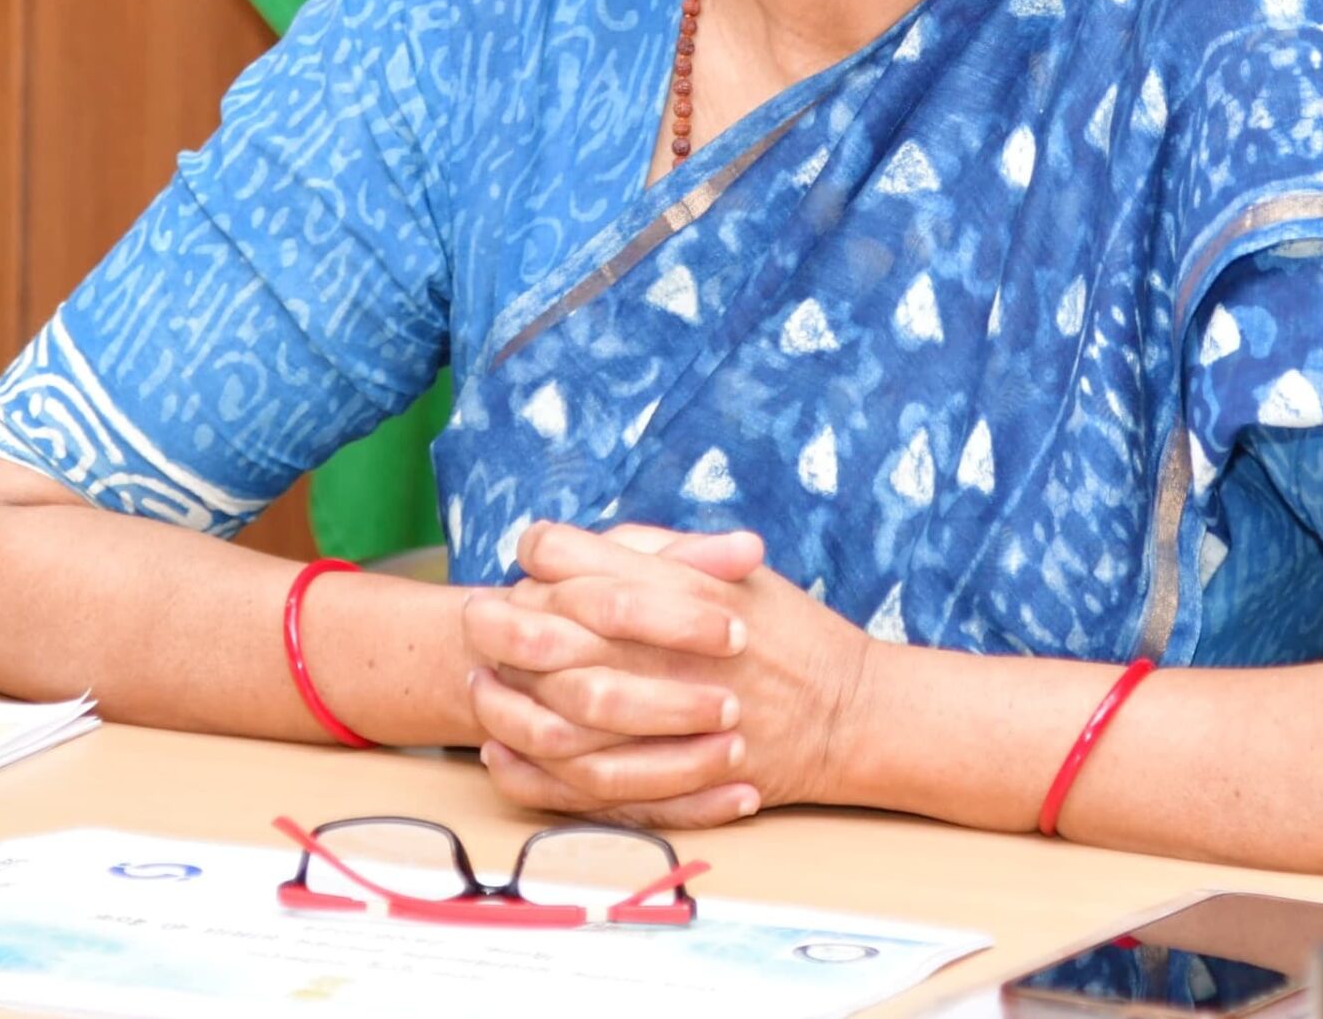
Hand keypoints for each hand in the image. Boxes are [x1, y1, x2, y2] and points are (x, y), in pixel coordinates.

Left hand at [461, 521, 872, 830]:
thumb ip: (664, 549)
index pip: (580, 558)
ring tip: (478, 684)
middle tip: (474, 616)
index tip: (524, 553)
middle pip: (549, 631)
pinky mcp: (665, 779)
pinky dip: (531, 769)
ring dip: (504, 698)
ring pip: (553, 714)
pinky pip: (577, 782)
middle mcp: (662, 652)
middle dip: (499, 621)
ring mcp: (661, 721)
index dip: (540, 550)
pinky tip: (504, 750)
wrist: (848, 714)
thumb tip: (593, 540)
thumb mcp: (738, 569)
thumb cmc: (794, 633)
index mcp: (677, 590)